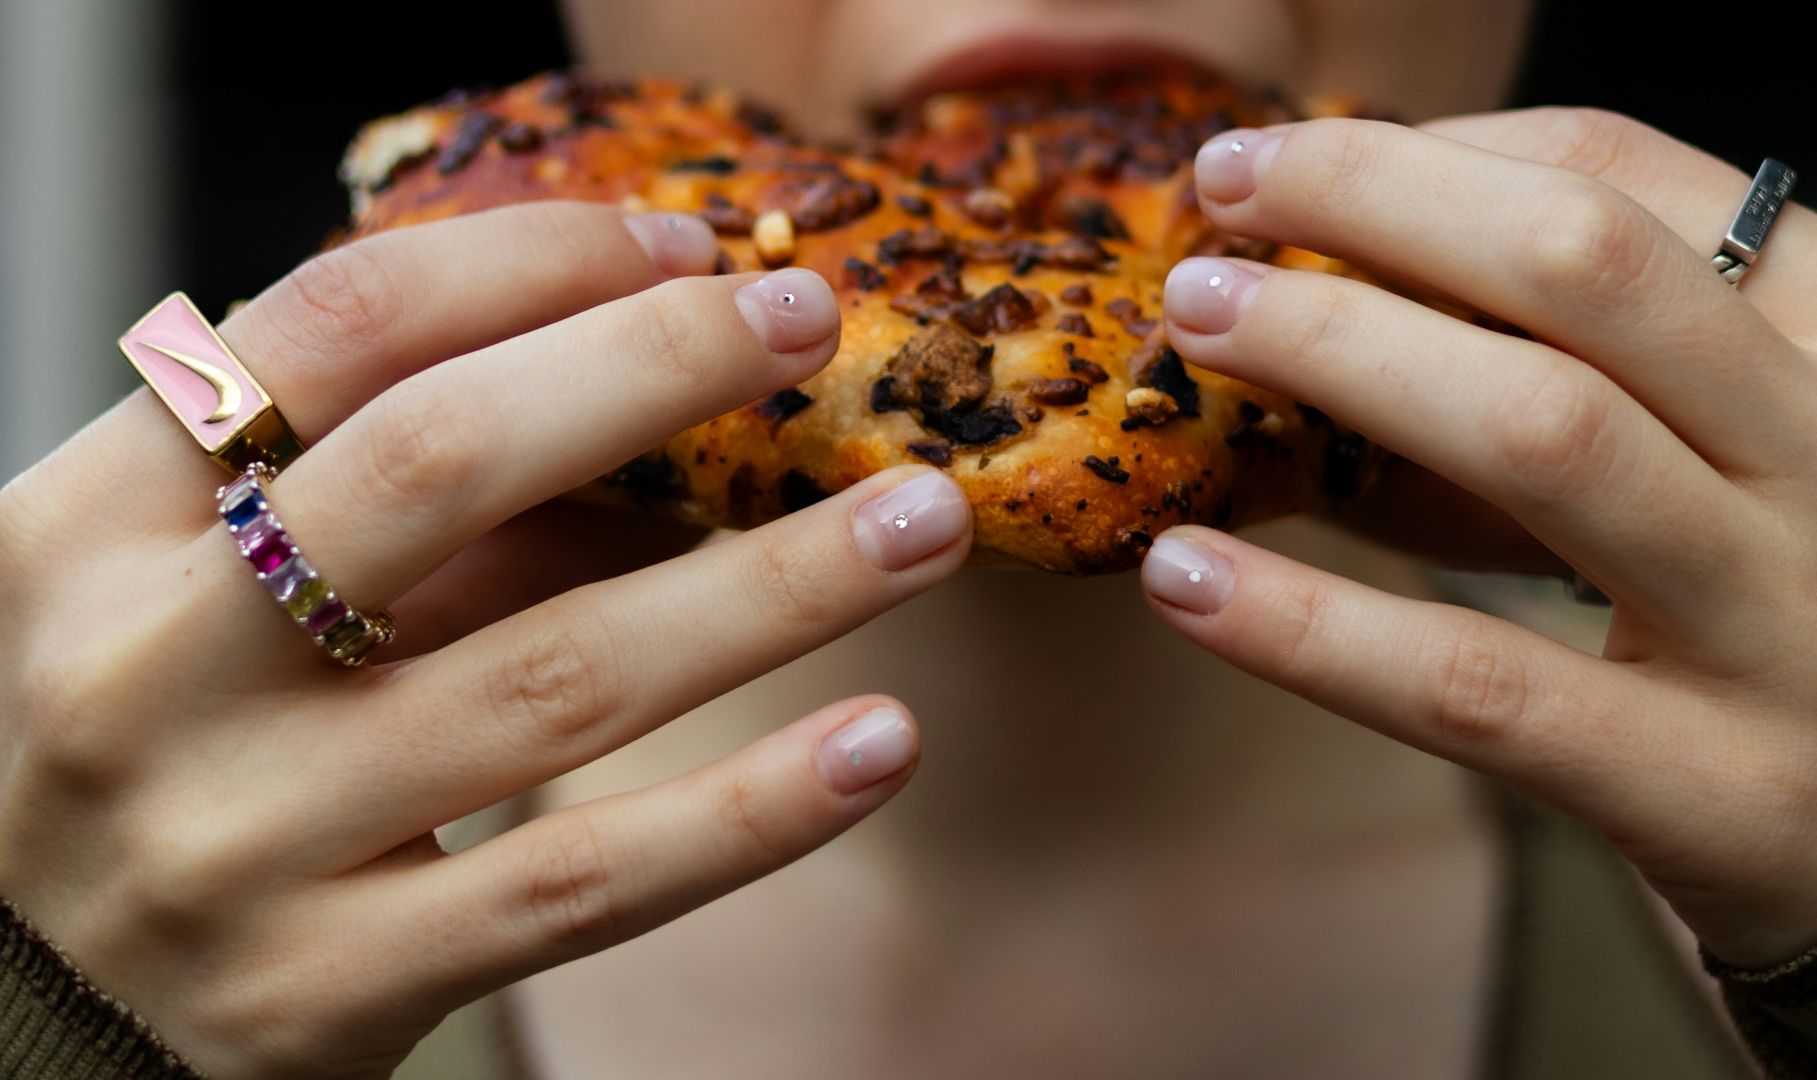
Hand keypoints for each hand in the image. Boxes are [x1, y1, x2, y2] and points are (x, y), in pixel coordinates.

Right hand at [0, 202, 971, 1076]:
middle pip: (438, 466)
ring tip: (920, 522)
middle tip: (805, 326)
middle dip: (650, 371)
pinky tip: (876, 741)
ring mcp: (230, 844)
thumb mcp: (211, 585)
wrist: (21, 1004)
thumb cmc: (156, 737)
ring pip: (551, 680)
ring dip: (768, 591)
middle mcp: (140, 673)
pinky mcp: (324, 990)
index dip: (533, 263)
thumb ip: (403, 504)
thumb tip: (665, 428)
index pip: (331, 330)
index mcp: (83, 525)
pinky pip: (578, 885)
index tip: (686, 249)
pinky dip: (746, 811)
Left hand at [1147, 108, 1816, 965]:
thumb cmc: (1809, 618)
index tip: (1289, 158)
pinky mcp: (1718, 788)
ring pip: (1540, 437)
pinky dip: (1311, 626)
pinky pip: (1478, 683)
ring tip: (1196, 331)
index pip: (1633, 182)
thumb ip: (1593, 372)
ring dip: (1339, 355)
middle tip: (1219, 202)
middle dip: (1376, 204)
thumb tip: (1335, 287)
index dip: (1436, 152)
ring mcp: (1794, 625)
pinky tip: (1185, 579)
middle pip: (1584, 269)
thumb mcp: (1748, 458)